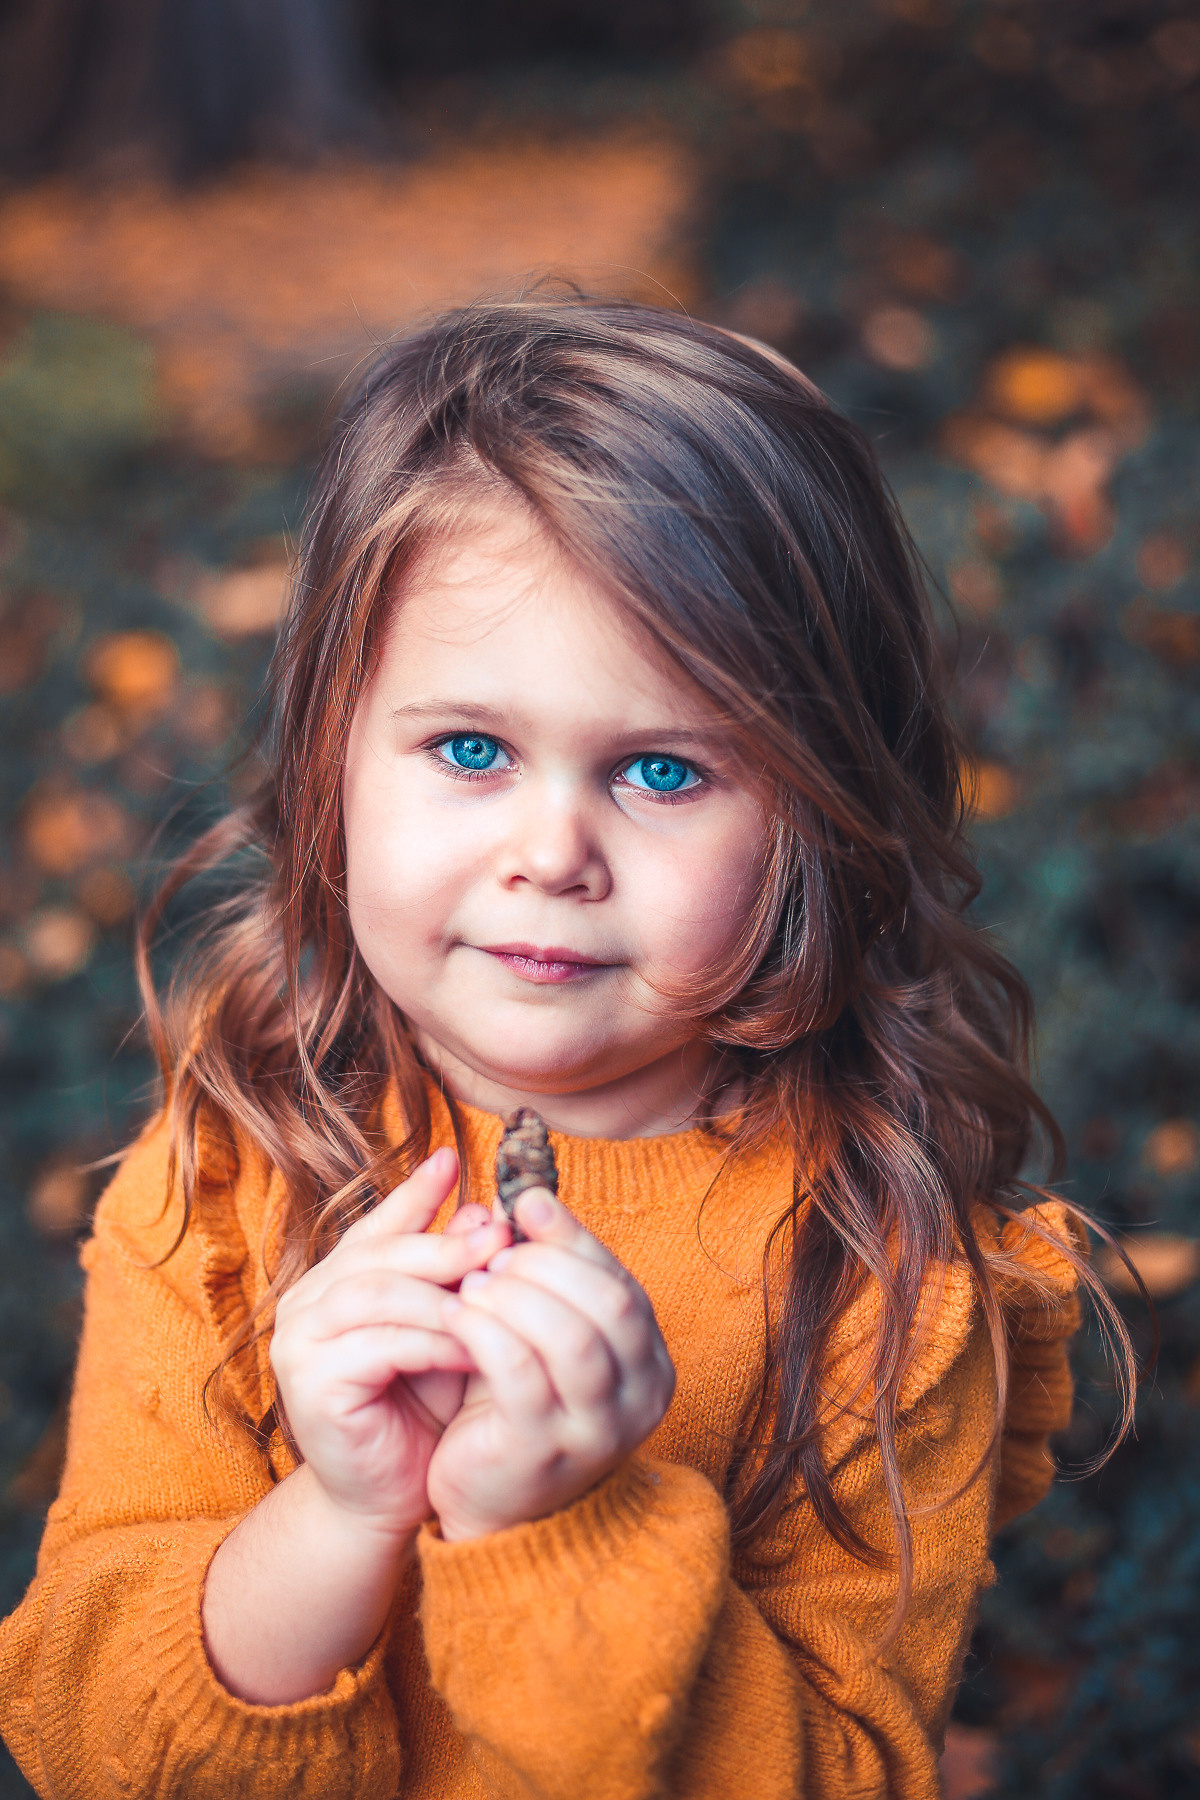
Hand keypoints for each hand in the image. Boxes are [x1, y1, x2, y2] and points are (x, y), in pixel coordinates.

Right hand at [268, 1148, 509, 1543]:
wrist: (391, 1496)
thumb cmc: (424, 1408)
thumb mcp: (449, 1327)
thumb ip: (456, 1276)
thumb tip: (486, 1212)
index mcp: (336, 1281)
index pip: (377, 1224)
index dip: (415, 1192)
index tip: (455, 1157)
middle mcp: (307, 1301)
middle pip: (379, 1253)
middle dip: (446, 1244)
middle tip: (502, 1236)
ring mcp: (299, 1341)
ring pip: (378, 1292)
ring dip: (442, 1292)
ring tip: (495, 1294)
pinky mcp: (309, 1383)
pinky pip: (379, 1345)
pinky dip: (431, 1341)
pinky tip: (472, 1347)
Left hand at [428, 1188, 675, 1541]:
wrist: (492, 1509)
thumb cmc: (514, 1407)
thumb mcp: (542, 1336)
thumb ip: (543, 1274)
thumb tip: (523, 1197)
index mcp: (647, 1360)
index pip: (622, 1282)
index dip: (572, 1237)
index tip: (525, 1204)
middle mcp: (640, 1396)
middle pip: (609, 1304)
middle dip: (545, 1265)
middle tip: (492, 1252)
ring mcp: (597, 1430)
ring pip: (570, 1339)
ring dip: (516, 1297)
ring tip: (472, 1283)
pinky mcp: (543, 1452)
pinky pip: (520, 1376)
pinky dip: (486, 1332)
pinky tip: (455, 1315)